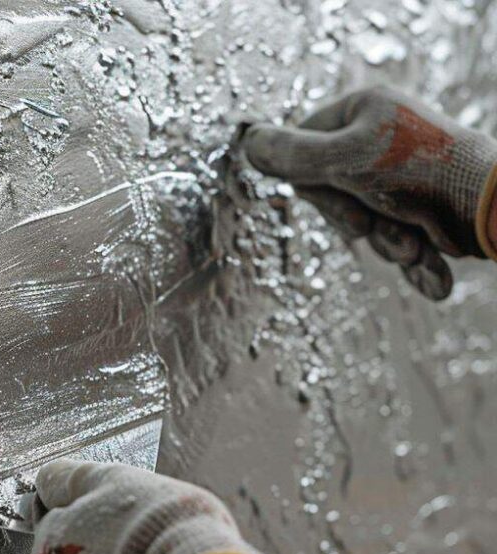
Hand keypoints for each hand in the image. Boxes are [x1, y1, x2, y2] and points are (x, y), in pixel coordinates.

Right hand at [243, 85, 496, 299]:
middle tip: (371, 223)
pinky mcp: (422, 213)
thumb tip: (248, 141)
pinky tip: (433, 273)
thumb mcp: (343, 161)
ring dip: (388, 242)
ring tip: (414, 243)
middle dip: (357, 221)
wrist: (491, 210)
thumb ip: (291, 155)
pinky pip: (398, 241)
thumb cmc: (420, 173)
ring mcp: (402, 179)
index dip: (314, 183)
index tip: (335, 191)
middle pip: (333, 194)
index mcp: (363, 113)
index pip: (304, 149)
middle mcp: (381, 142)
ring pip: (366, 225)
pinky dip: (415, 262)